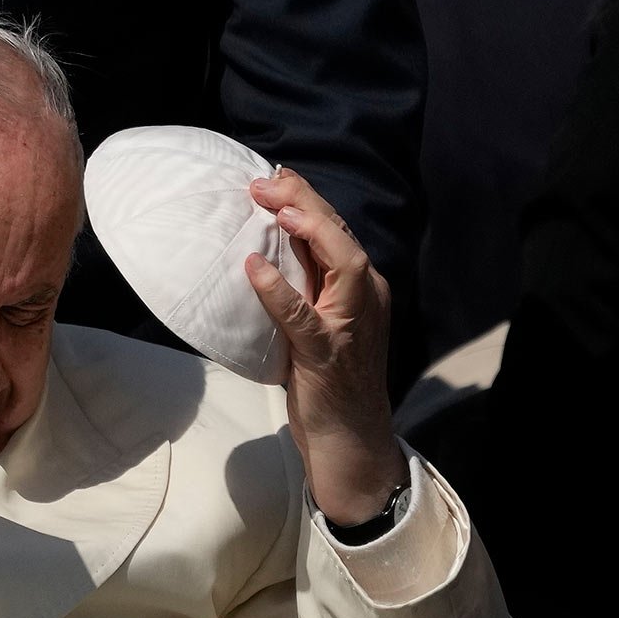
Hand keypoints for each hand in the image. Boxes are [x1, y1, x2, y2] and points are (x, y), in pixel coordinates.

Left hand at [245, 169, 408, 525]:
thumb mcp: (316, 322)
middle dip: (305, 202)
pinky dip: (278, 290)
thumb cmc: (328, 381)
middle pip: (341, 236)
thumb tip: (268, 249)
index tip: (274, 178)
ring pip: (340, 263)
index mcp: (361, 288)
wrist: (349, 439)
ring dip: (308, 232)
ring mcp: (350, 326)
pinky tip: (255, 268)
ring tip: (275, 209)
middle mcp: (364, 299)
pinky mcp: (327, 355)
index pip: (337, 231)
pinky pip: (303, 316)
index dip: (307, 201)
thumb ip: (303, 287)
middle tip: (264, 183)